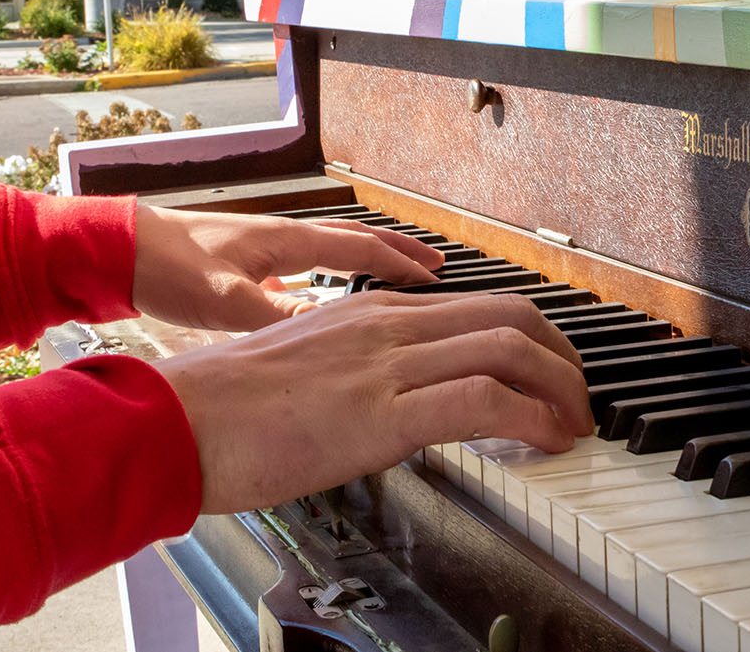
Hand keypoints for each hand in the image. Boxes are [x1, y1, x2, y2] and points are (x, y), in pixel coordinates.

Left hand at [131, 206, 442, 331]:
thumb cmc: (167, 267)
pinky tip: (326, 303)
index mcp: (287, 241)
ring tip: (394, 278)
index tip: (436, 275)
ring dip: (368, 262)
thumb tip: (327, 330)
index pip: (361, 246)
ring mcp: (266, 253)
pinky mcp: (247, 268)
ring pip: (332, 253)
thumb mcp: (226, 298)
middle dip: (398, 252)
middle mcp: (283, 240)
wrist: (117, 254)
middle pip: (356, 241)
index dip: (401, 262)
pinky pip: (306, 270)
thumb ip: (277, 315)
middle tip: (435, 266)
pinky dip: (331, 279)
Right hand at [157, 291, 595, 512]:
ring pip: (510, 349)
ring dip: (561, 389)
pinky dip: (532, 419)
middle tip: (580, 399)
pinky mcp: (379, 413)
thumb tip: (393, 400)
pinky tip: (547, 443)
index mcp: (372, 314)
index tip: (554, 374)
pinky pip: (482, 400)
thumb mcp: (306, 370)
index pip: (482, 307)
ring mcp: (386, 364)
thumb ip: (358, 372)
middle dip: (564, 358)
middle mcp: (388, 325)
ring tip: (576, 426)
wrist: (170, 421)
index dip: (535, 340)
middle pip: (512, 317)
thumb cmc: (223, 407)